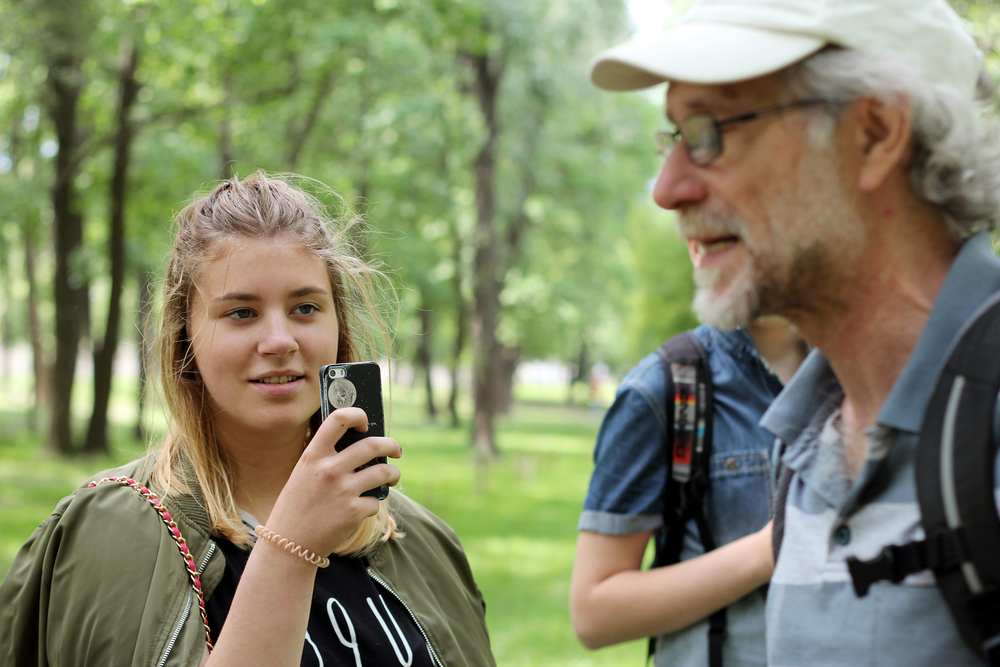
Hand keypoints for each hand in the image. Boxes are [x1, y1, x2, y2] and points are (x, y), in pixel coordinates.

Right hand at [265, 407, 401, 556]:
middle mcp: (329, 469)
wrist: (290, 544)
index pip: (338, 419)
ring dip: (393, 474)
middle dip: (391, 445)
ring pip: (384, 472)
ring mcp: (343, 490)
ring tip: (392, 477)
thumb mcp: (303, 474)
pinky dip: (372, 504)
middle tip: (396, 450)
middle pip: (373, 445)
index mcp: (313, 456)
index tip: (365, 422)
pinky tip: (363, 508)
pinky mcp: (354, 511)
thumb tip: (362, 445)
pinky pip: (375, 501)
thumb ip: (326, 458)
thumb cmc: (298, 507)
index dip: (357, 415)